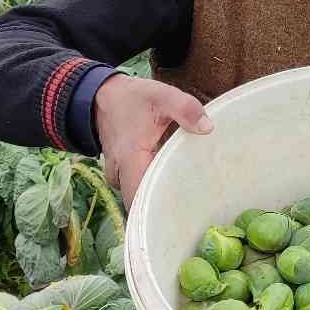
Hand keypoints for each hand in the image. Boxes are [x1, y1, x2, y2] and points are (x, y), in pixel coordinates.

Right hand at [94, 75, 212, 206]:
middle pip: (141, 205)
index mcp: (130, 159)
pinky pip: (136, 189)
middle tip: (197, 208)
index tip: (186, 214)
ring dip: (159, 199)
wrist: (102, 98)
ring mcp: (118, 177)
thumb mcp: (161, 96)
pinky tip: (175, 184)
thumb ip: (185, 108)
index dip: (161, 210)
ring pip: (138, 198)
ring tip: (189, 197)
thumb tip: (207, 129)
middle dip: (165, 209)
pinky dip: (153, 188)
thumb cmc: (132, 98)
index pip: (142, 198)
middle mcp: (120, 174)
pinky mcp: (121, 175)